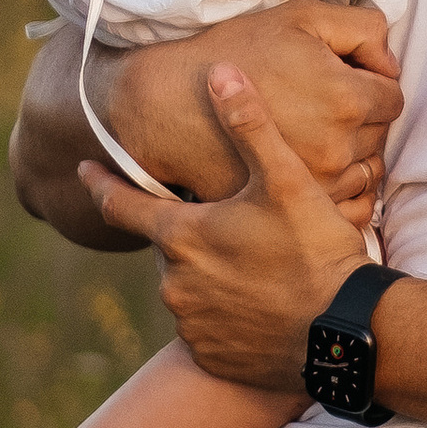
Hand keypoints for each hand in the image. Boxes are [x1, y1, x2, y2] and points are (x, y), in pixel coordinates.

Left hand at [82, 67, 371, 390]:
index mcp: (180, 237)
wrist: (344, 333)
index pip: (120, 204)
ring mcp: (190, 325)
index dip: (100, 182)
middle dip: (190, 231)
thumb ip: (249, 125)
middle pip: (167, 245)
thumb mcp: (285, 179)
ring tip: (256, 265)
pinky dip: (223, 312)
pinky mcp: (210, 356)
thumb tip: (219, 71)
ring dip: (209, 273)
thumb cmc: (315, 251)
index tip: (82, 168)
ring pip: (188, 286)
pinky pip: (206, 326)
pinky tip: (258, 301)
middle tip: (234, 223)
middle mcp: (174, 283)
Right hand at [99, 0, 403, 202]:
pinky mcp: (295, 208)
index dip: (371, 82)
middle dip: (362, 117)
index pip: (393, 96)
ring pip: (365, 170)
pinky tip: (312, 164)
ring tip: (316, 132)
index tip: (344, 77)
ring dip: (352, 154)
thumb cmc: (236, 53)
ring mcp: (319, 184)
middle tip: (324, 103)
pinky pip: (346, 204)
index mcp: (347, 98)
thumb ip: (362, 29)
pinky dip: (338, 186)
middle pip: (381, 135)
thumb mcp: (301, 17)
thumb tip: (389, 62)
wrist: (173, 106)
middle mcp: (340, 147)